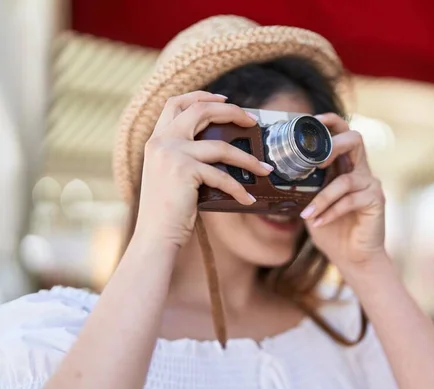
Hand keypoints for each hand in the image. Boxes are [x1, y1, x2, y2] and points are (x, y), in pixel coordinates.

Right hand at [134, 91, 273, 247]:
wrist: (154, 235)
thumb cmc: (167, 211)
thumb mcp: (170, 176)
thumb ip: (184, 157)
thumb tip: (221, 150)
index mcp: (156, 140)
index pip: (176, 103)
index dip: (201, 95)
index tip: (224, 98)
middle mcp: (162, 141)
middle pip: (201, 110)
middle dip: (232, 111)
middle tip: (253, 121)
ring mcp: (172, 154)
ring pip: (222, 147)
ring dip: (248, 159)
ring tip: (265, 169)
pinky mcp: (185, 171)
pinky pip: (222, 176)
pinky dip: (239, 189)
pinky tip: (248, 199)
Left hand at [301, 113, 386, 275]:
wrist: (354, 258)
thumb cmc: (331, 229)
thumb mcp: (312, 204)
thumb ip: (304, 187)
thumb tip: (274, 174)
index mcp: (346, 166)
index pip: (343, 133)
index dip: (330, 122)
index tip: (310, 121)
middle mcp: (361, 170)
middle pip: (356, 140)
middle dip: (333, 145)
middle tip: (315, 162)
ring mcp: (371, 185)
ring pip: (347, 179)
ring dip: (322, 198)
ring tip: (306, 214)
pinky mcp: (376, 201)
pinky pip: (350, 200)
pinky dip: (330, 212)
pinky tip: (317, 223)